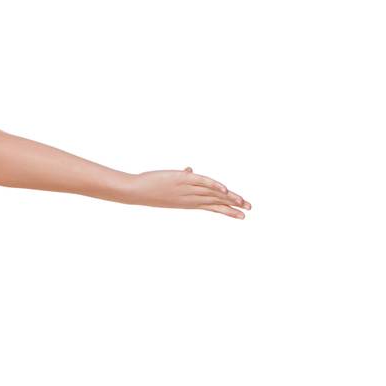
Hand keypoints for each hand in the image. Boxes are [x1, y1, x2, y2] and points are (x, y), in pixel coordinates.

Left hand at [125, 167, 250, 217]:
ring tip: (243, 203)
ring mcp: (187, 189)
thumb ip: (184, 176)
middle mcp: (190, 198)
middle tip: (249, 210)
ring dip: (229, 197)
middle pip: (217, 202)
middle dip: (234, 206)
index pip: (213, 206)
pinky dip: (213, 185)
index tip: (242, 216)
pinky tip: (224, 189)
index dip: (228, 210)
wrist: (136, 192)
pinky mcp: (182, 179)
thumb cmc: (151, 188)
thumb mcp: (170, 184)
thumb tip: (190, 168)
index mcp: (189, 202)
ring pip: (212, 194)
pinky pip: (201, 183)